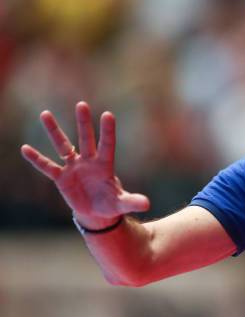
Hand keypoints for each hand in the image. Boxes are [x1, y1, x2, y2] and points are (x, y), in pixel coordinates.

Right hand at [21, 102, 149, 227]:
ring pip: (63, 145)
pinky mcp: (61, 177)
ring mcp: (74, 167)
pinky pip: (47, 166)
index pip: (107, 144)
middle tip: (82, 104)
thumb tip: (147, 204)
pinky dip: (37, 159)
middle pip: (86, 139)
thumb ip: (132, 201)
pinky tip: (25, 148)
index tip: (108, 114)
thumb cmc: (111, 204)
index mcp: (105, 165)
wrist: (96, 212)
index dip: (107, 131)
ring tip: (45, 114)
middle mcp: (89, 161)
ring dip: (54, 131)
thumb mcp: (122, 204)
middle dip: (84, 123)